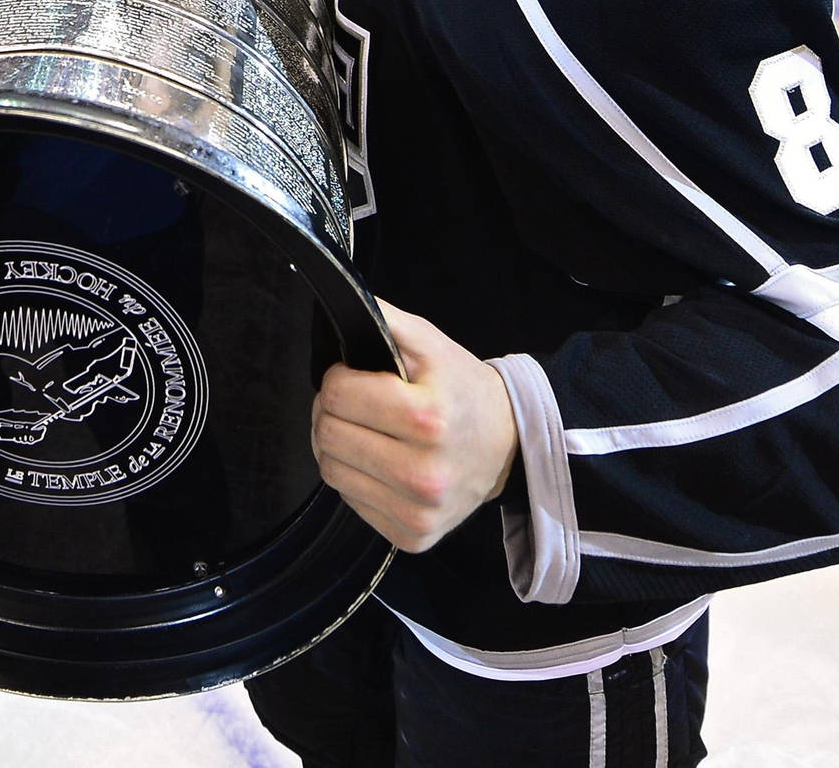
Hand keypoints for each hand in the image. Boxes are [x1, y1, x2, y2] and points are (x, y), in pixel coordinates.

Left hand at [312, 302, 518, 553]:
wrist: (510, 447)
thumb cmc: (462, 391)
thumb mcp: (431, 344)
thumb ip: (385, 321)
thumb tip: (341, 303)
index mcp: (428, 419)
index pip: (338, 395)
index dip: (337, 379)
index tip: (354, 376)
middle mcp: (422, 473)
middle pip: (328, 435)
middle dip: (330, 411)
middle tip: (353, 403)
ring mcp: (417, 510)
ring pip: (331, 470)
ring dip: (336, 446)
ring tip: (363, 431)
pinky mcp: (412, 536)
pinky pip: (350, 501)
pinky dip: (355, 477)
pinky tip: (379, 462)